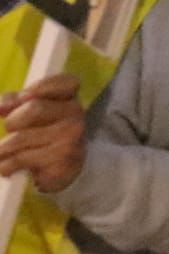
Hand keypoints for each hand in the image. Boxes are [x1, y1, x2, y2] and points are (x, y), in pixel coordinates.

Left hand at [0, 75, 86, 192]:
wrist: (61, 171)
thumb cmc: (41, 136)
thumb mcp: (29, 114)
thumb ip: (14, 102)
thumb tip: (1, 106)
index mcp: (70, 99)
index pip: (66, 82)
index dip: (39, 88)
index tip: (23, 97)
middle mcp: (76, 115)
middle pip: (34, 108)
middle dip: (12, 121)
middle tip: (10, 130)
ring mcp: (71, 139)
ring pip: (20, 137)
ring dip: (2, 149)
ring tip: (3, 154)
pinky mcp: (61, 162)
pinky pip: (19, 160)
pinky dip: (5, 166)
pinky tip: (9, 167)